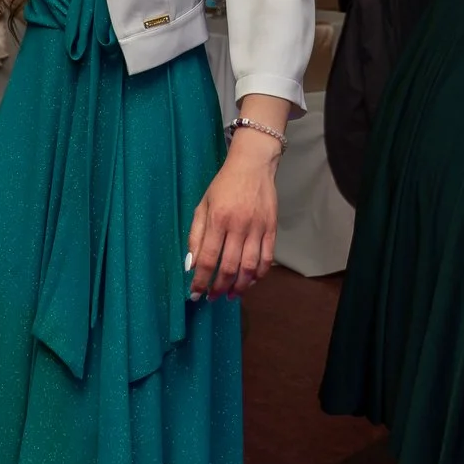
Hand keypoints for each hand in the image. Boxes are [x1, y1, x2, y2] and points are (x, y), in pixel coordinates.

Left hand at [186, 134, 278, 299]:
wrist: (252, 166)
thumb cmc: (223, 185)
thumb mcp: (202, 205)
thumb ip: (196, 235)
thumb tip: (191, 264)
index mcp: (217, 220)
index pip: (208, 258)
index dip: (201, 280)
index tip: (195, 293)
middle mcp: (238, 226)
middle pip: (229, 267)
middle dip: (219, 287)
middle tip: (213, 297)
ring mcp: (257, 228)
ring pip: (250, 266)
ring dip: (240, 286)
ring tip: (231, 295)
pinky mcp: (272, 228)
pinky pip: (267, 258)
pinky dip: (259, 274)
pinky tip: (251, 281)